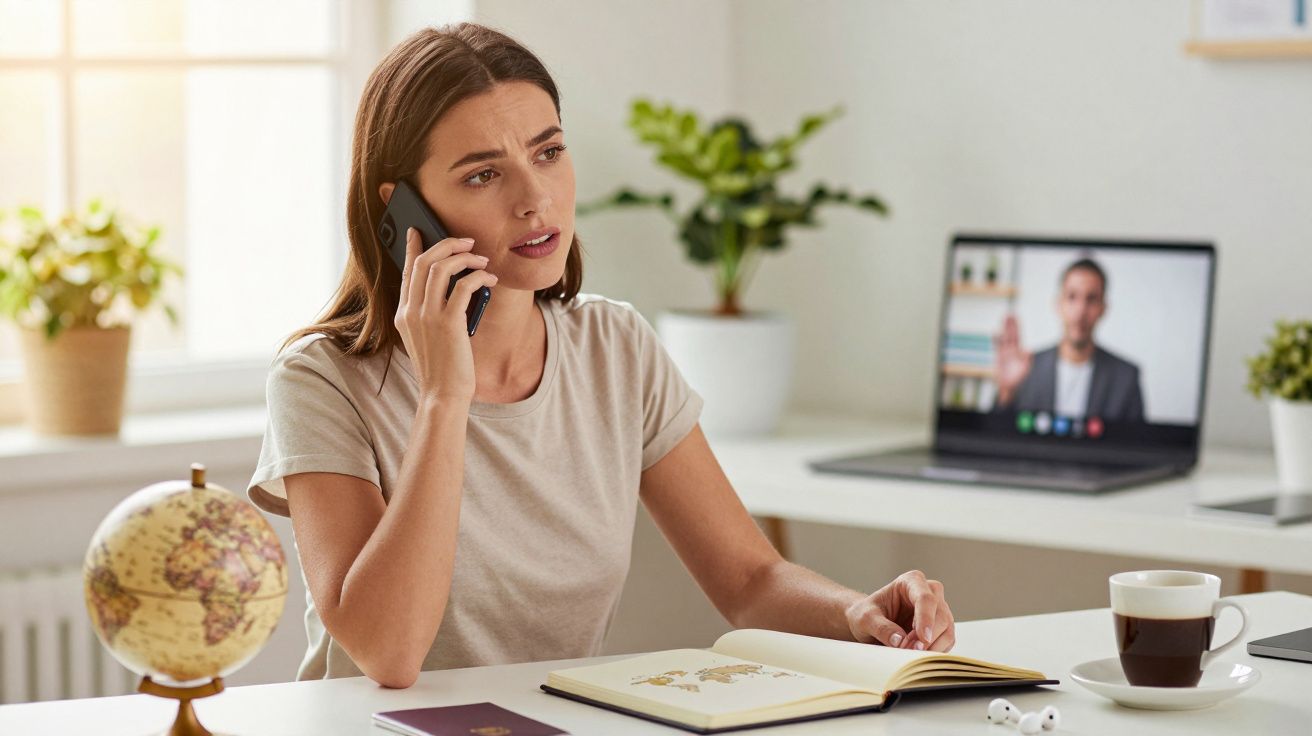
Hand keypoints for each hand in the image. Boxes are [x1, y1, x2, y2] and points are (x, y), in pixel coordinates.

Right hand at [393, 227, 496, 404]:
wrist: (443, 394)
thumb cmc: (441, 367)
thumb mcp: (427, 337)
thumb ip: (431, 312)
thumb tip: (454, 284)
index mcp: (403, 314)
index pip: (406, 271)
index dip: (412, 248)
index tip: (418, 231)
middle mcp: (410, 311)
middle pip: (424, 261)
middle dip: (447, 244)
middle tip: (467, 242)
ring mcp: (427, 316)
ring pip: (441, 267)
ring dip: (464, 257)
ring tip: (481, 259)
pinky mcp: (448, 323)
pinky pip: (464, 286)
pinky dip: (479, 277)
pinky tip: (490, 278)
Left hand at [845, 570, 954, 651]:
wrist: (868, 623)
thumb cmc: (867, 614)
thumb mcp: (866, 619)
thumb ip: (881, 627)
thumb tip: (899, 640)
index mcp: (911, 581)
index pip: (926, 598)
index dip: (926, 619)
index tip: (922, 638)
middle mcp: (929, 592)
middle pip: (940, 616)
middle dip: (925, 638)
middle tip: (906, 649)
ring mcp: (938, 610)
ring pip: (947, 630)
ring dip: (931, 646)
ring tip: (908, 652)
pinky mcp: (941, 628)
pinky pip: (947, 642)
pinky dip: (934, 651)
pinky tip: (917, 653)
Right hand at [993, 314, 1031, 404]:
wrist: (1009, 385)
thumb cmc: (1018, 378)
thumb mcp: (1025, 368)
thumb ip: (1027, 359)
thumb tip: (1028, 350)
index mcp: (1019, 351)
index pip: (1018, 336)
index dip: (1017, 327)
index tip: (1016, 318)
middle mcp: (1012, 349)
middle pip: (1011, 334)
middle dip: (1010, 324)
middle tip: (1009, 314)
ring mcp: (1004, 352)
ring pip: (1004, 337)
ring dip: (1004, 328)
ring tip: (1003, 319)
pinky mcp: (998, 356)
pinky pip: (996, 346)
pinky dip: (995, 340)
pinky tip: (995, 333)